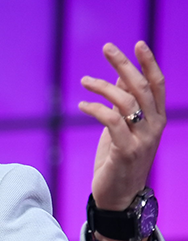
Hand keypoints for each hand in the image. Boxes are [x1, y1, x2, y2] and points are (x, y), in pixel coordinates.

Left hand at [81, 40, 165, 212]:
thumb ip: (125, 102)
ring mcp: (142, 139)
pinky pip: (112, 121)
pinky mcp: (126, 151)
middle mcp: (155, 126)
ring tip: (84, 80)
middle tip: (107, 48)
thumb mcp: (123, 126)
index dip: (149, 63)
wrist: (119, 196)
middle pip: (142, 88)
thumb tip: (120, 73)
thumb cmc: (119, 159)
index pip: (157, 85)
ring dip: (103, 87)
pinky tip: (82, 105)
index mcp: (157, 119)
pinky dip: (96, 109)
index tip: (137, 44)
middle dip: (125, 65)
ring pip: (127, 102)